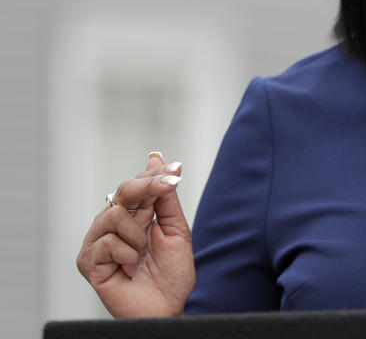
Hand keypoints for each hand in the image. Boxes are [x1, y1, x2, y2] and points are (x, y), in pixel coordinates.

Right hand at [77, 152, 195, 317]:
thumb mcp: (176, 230)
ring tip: (143, 255)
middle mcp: (112, 224)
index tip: (176, 170)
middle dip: (149, 187)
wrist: (166, 308)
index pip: (138, 184)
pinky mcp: (87, 262)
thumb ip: (166, 198)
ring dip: (138, 234)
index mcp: (134, 215)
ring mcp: (97, 242)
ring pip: (114, 215)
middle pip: (124, 191)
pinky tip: (130, 268)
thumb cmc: (171, 274)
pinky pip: (106, 243)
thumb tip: (156, 159)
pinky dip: (126, 255)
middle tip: (169, 187)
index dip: (156, 174)